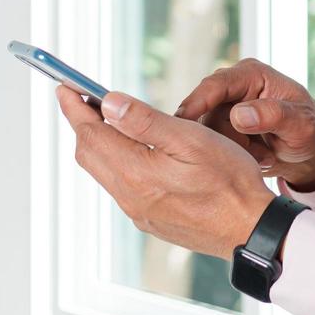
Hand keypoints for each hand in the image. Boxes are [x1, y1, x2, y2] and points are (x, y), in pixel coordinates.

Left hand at [57, 86, 274, 261]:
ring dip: (98, 142)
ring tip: (106, 119)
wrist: (250, 228)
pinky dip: (116, 161)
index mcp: (135, 172)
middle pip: (89, 153)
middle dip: (82, 123)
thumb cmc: (229, 180)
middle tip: (82, 97)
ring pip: (103, 171)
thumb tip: (107, 104)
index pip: (91, 133)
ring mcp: (139, 211)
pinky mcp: (151, 219)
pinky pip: (120, 186)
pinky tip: (132, 150)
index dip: (75, 107)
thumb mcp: (190, 139)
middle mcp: (129, 195)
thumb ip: (145, 121)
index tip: (64, 86)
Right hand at [174, 59, 314, 191]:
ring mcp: (225, 108)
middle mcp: (233, 87)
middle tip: (259, 153)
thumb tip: (238, 115)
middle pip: (207, 112)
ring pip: (208, 133)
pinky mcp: (221, 128)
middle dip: (229, 139)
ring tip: (265, 155)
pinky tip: (258, 158)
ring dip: (235, 151)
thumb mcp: (301, 124)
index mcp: (252, 74)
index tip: (182, 121)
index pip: (216, 84)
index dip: (197, 102)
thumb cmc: (310, 131)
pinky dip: (234, 157)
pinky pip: (212, 146)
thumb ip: (274, 116)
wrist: (311, 151)